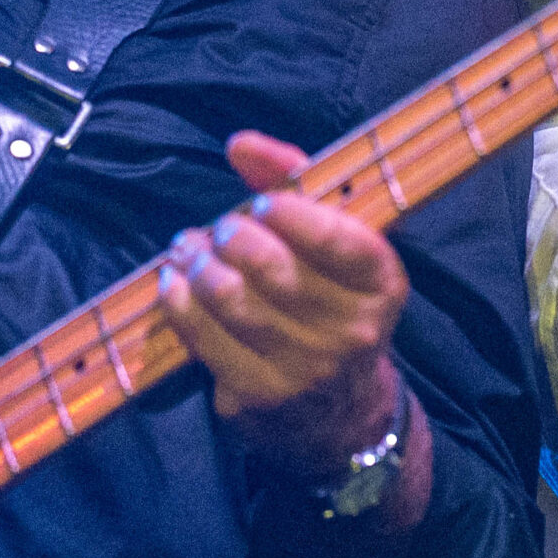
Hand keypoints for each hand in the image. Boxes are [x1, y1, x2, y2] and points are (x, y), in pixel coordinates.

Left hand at [157, 130, 415, 471]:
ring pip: (233, 301)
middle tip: (218, 231)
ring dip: (198, 266)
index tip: (262, 206)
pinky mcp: (261, 395)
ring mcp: (306, 368)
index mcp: (382, 284)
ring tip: (187, 250)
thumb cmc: (329, 303)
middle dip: (232, 238)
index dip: (292, 214)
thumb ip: (292, 182)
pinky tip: (175, 283)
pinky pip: (205, 337)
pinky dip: (180, 303)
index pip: (340, 240)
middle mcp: (352, 330)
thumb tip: (240, 144)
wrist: (340, 413)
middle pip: (274, 269)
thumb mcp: (333, 244)